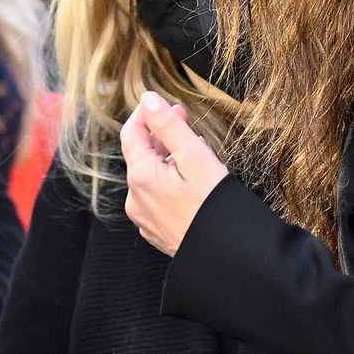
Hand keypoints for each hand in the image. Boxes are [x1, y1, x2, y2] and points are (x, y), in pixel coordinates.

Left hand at [121, 91, 228, 256]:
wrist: (222, 254)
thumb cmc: (212, 204)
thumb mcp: (194, 156)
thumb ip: (169, 125)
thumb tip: (148, 99)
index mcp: (141, 176)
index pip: (131, 134)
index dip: (145, 113)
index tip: (163, 102)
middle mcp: (135, 198)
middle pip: (141, 156)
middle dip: (160, 135)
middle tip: (184, 118)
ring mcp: (144, 217)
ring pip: (150, 177)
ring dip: (167, 159)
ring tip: (194, 150)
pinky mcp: (157, 231)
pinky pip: (158, 198)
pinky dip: (170, 182)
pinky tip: (192, 181)